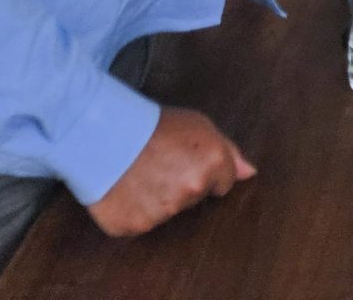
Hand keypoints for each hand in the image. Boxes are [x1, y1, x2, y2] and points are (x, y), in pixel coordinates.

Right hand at [86, 107, 255, 237]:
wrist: (103, 134)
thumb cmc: (151, 125)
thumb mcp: (198, 125)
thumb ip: (228, 151)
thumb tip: (249, 173)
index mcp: (212, 164)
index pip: (223, 183)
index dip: (206, 170)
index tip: (187, 159)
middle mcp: (191, 191)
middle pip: (195, 197)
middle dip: (182, 184)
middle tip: (160, 163)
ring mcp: (162, 213)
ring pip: (168, 211)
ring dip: (158, 198)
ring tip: (139, 173)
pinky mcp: (134, 227)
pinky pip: (140, 223)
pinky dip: (133, 210)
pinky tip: (125, 189)